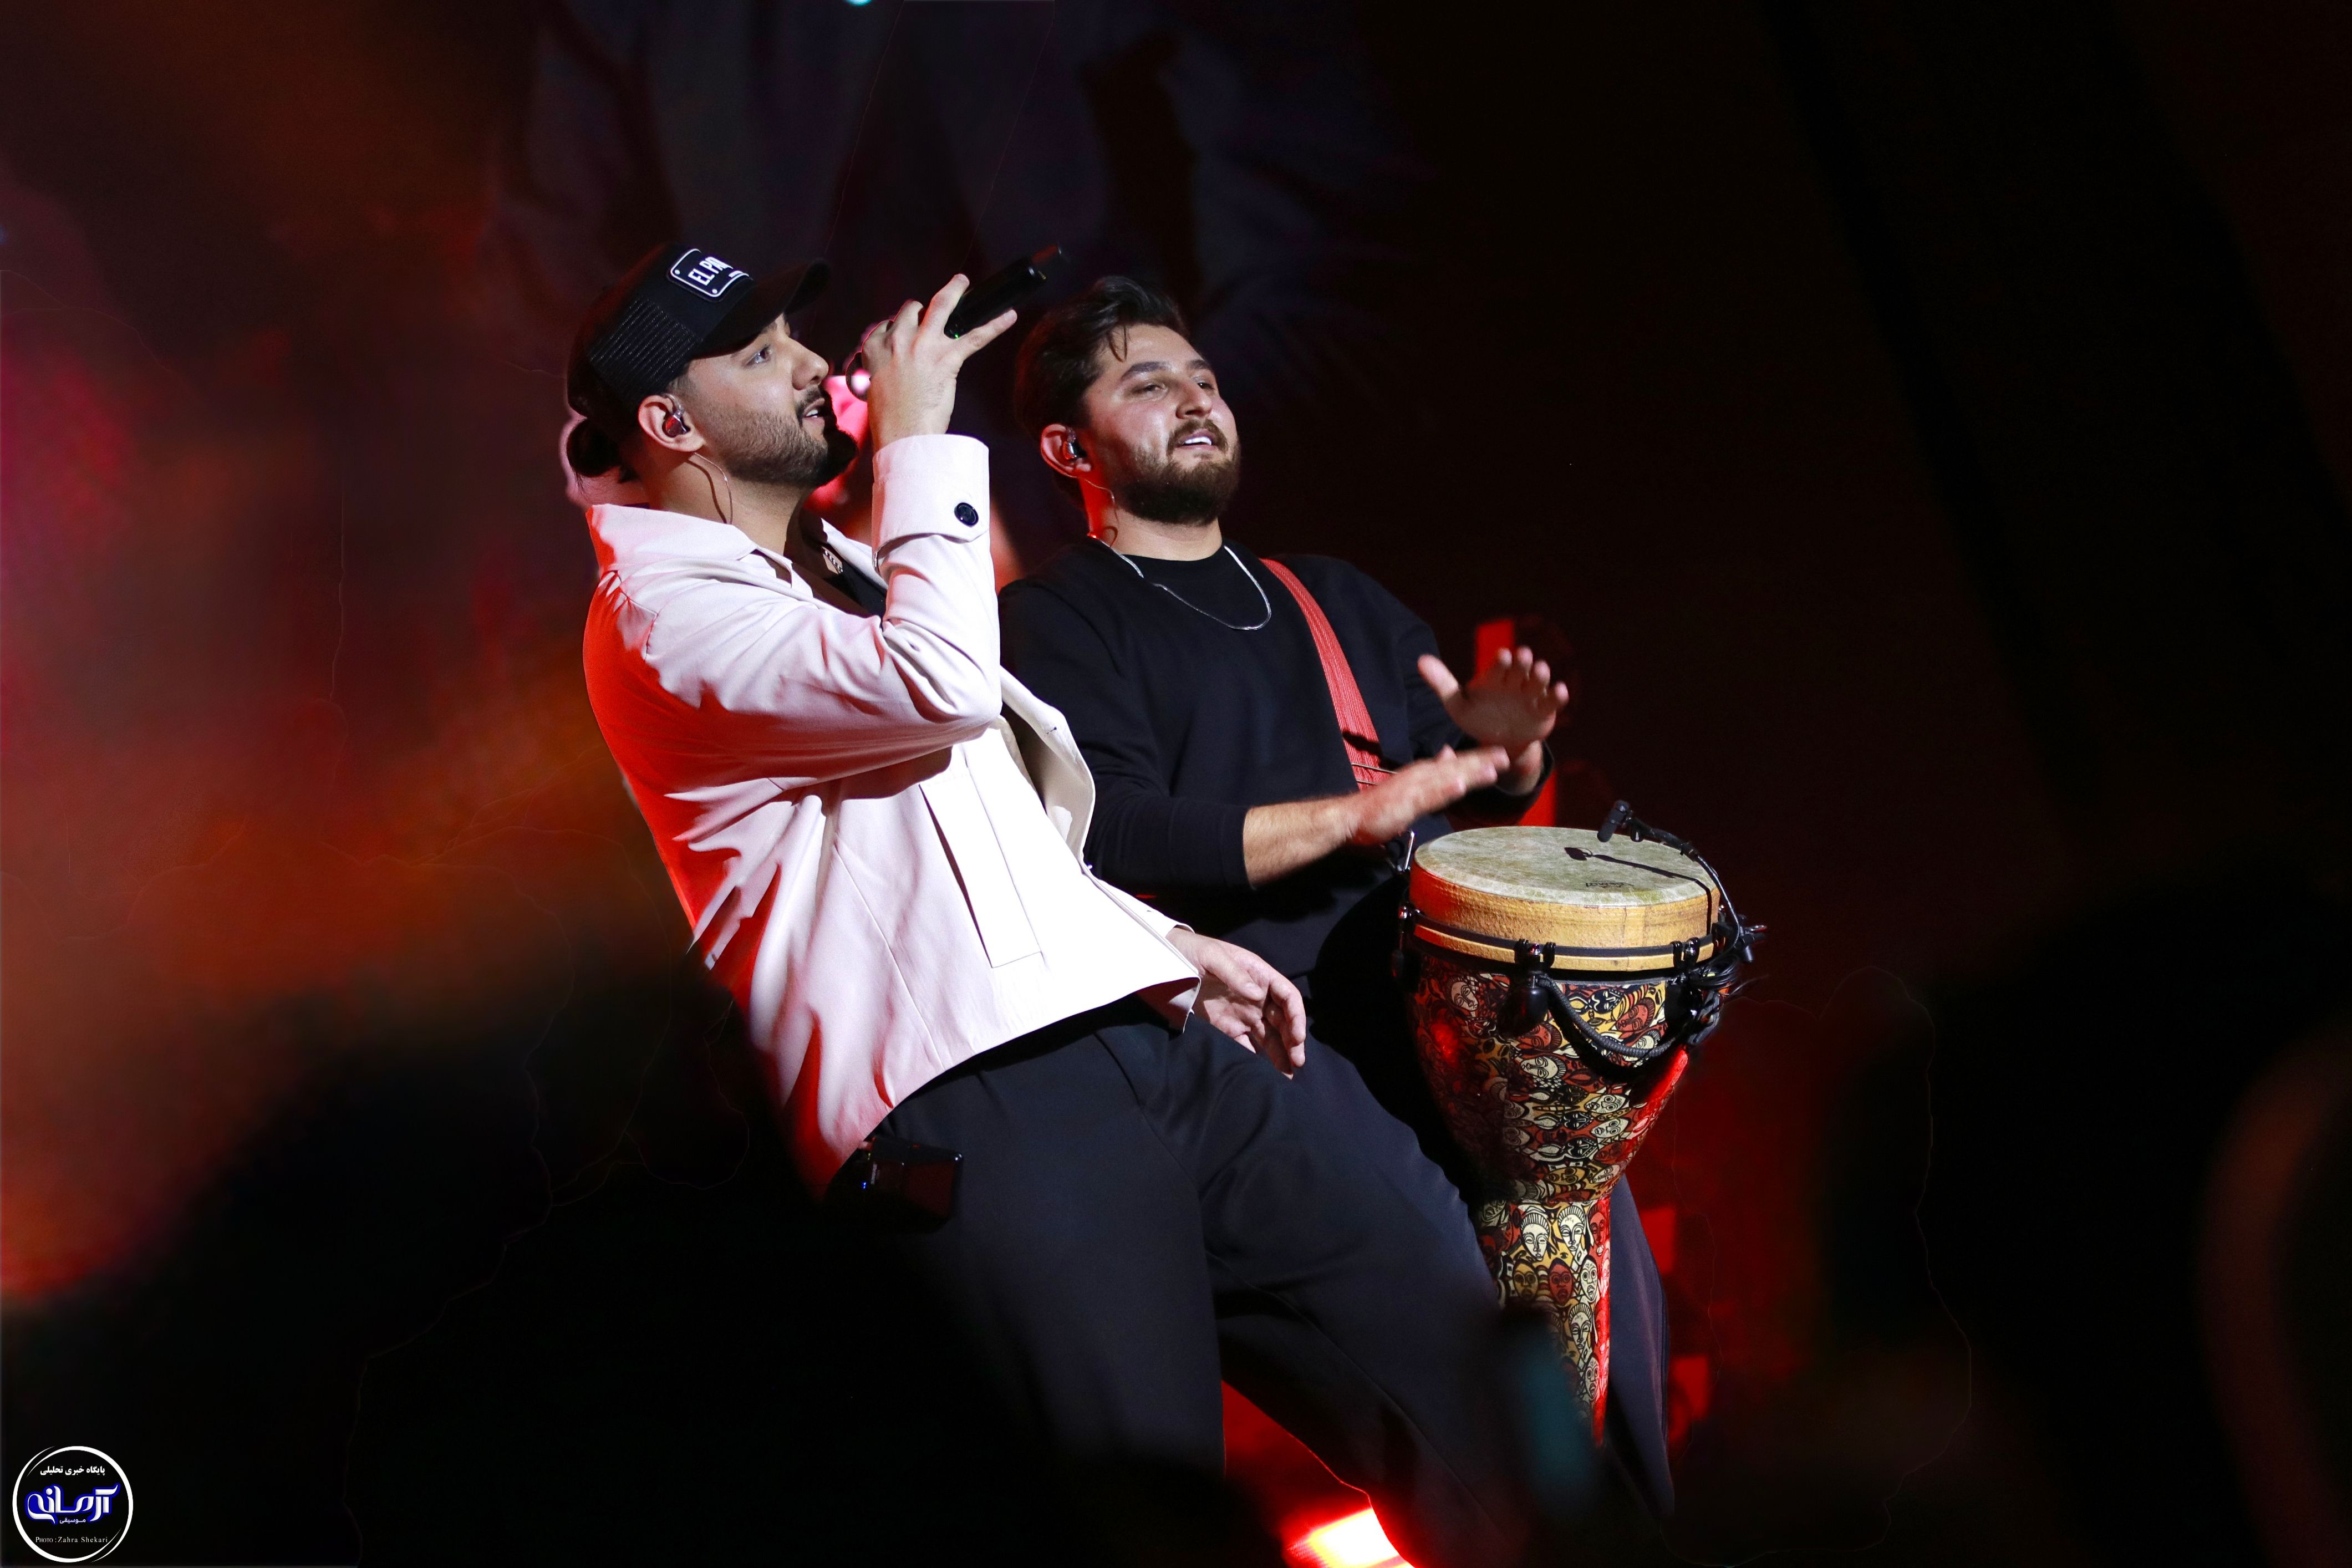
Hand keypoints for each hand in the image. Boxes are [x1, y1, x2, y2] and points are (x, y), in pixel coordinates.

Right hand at [859, 274, 1017, 448]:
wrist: (902, 436)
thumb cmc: (890, 422)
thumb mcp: (877, 391)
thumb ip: (885, 374)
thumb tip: (895, 375)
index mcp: (876, 352)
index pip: (886, 326)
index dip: (899, 326)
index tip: (906, 328)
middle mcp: (898, 342)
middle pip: (912, 309)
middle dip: (924, 303)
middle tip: (937, 296)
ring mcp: (923, 347)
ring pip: (941, 307)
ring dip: (954, 292)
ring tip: (962, 283)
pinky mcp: (947, 359)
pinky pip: (975, 336)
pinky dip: (994, 325)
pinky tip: (1008, 316)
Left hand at [1165, 929, 1307, 1071]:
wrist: (1166, 960)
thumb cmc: (1193, 951)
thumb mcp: (1212, 956)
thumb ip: (1235, 974)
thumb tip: (1258, 995)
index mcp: (1260, 976)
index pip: (1288, 997)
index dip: (1297, 1016)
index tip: (1297, 1037)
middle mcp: (1257, 998)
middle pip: (1283, 1021)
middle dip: (1293, 1041)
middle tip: (1297, 1062)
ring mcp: (1243, 1014)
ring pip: (1269, 1037)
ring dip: (1280, 1055)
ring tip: (1287, 1077)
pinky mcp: (1227, 1028)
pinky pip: (1246, 1047)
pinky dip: (1255, 1060)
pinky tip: (1262, 1074)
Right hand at [1344, 745, 1508, 846]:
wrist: (1352, 815)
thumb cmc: (1381, 804)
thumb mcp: (1411, 785)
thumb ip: (1432, 771)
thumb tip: (1449, 754)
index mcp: (1423, 773)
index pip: (1454, 764)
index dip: (1477, 758)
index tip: (1499, 753)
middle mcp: (1420, 777)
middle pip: (1455, 768)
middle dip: (1480, 762)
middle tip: (1505, 756)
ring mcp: (1414, 790)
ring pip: (1445, 780)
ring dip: (1468, 774)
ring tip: (1491, 770)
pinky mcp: (1406, 804)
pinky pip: (1428, 798)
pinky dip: (1444, 792)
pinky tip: (1460, 787)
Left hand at [1417, 646, 1567, 791]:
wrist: (1497, 742)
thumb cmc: (1478, 718)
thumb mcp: (1457, 704)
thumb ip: (1441, 683)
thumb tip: (1419, 659)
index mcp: (1495, 677)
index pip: (1499, 665)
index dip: (1501, 661)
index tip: (1502, 657)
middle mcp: (1514, 681)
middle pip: (1520, 668)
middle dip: (1522, 662)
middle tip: (1522, 657)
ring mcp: (1531, 694)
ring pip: (1538, 681)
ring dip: (1540, 675)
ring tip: (1540, 671)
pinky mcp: (1544, 709)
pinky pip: (1553, 700)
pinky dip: (1558, 695)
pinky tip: (1560, 691)